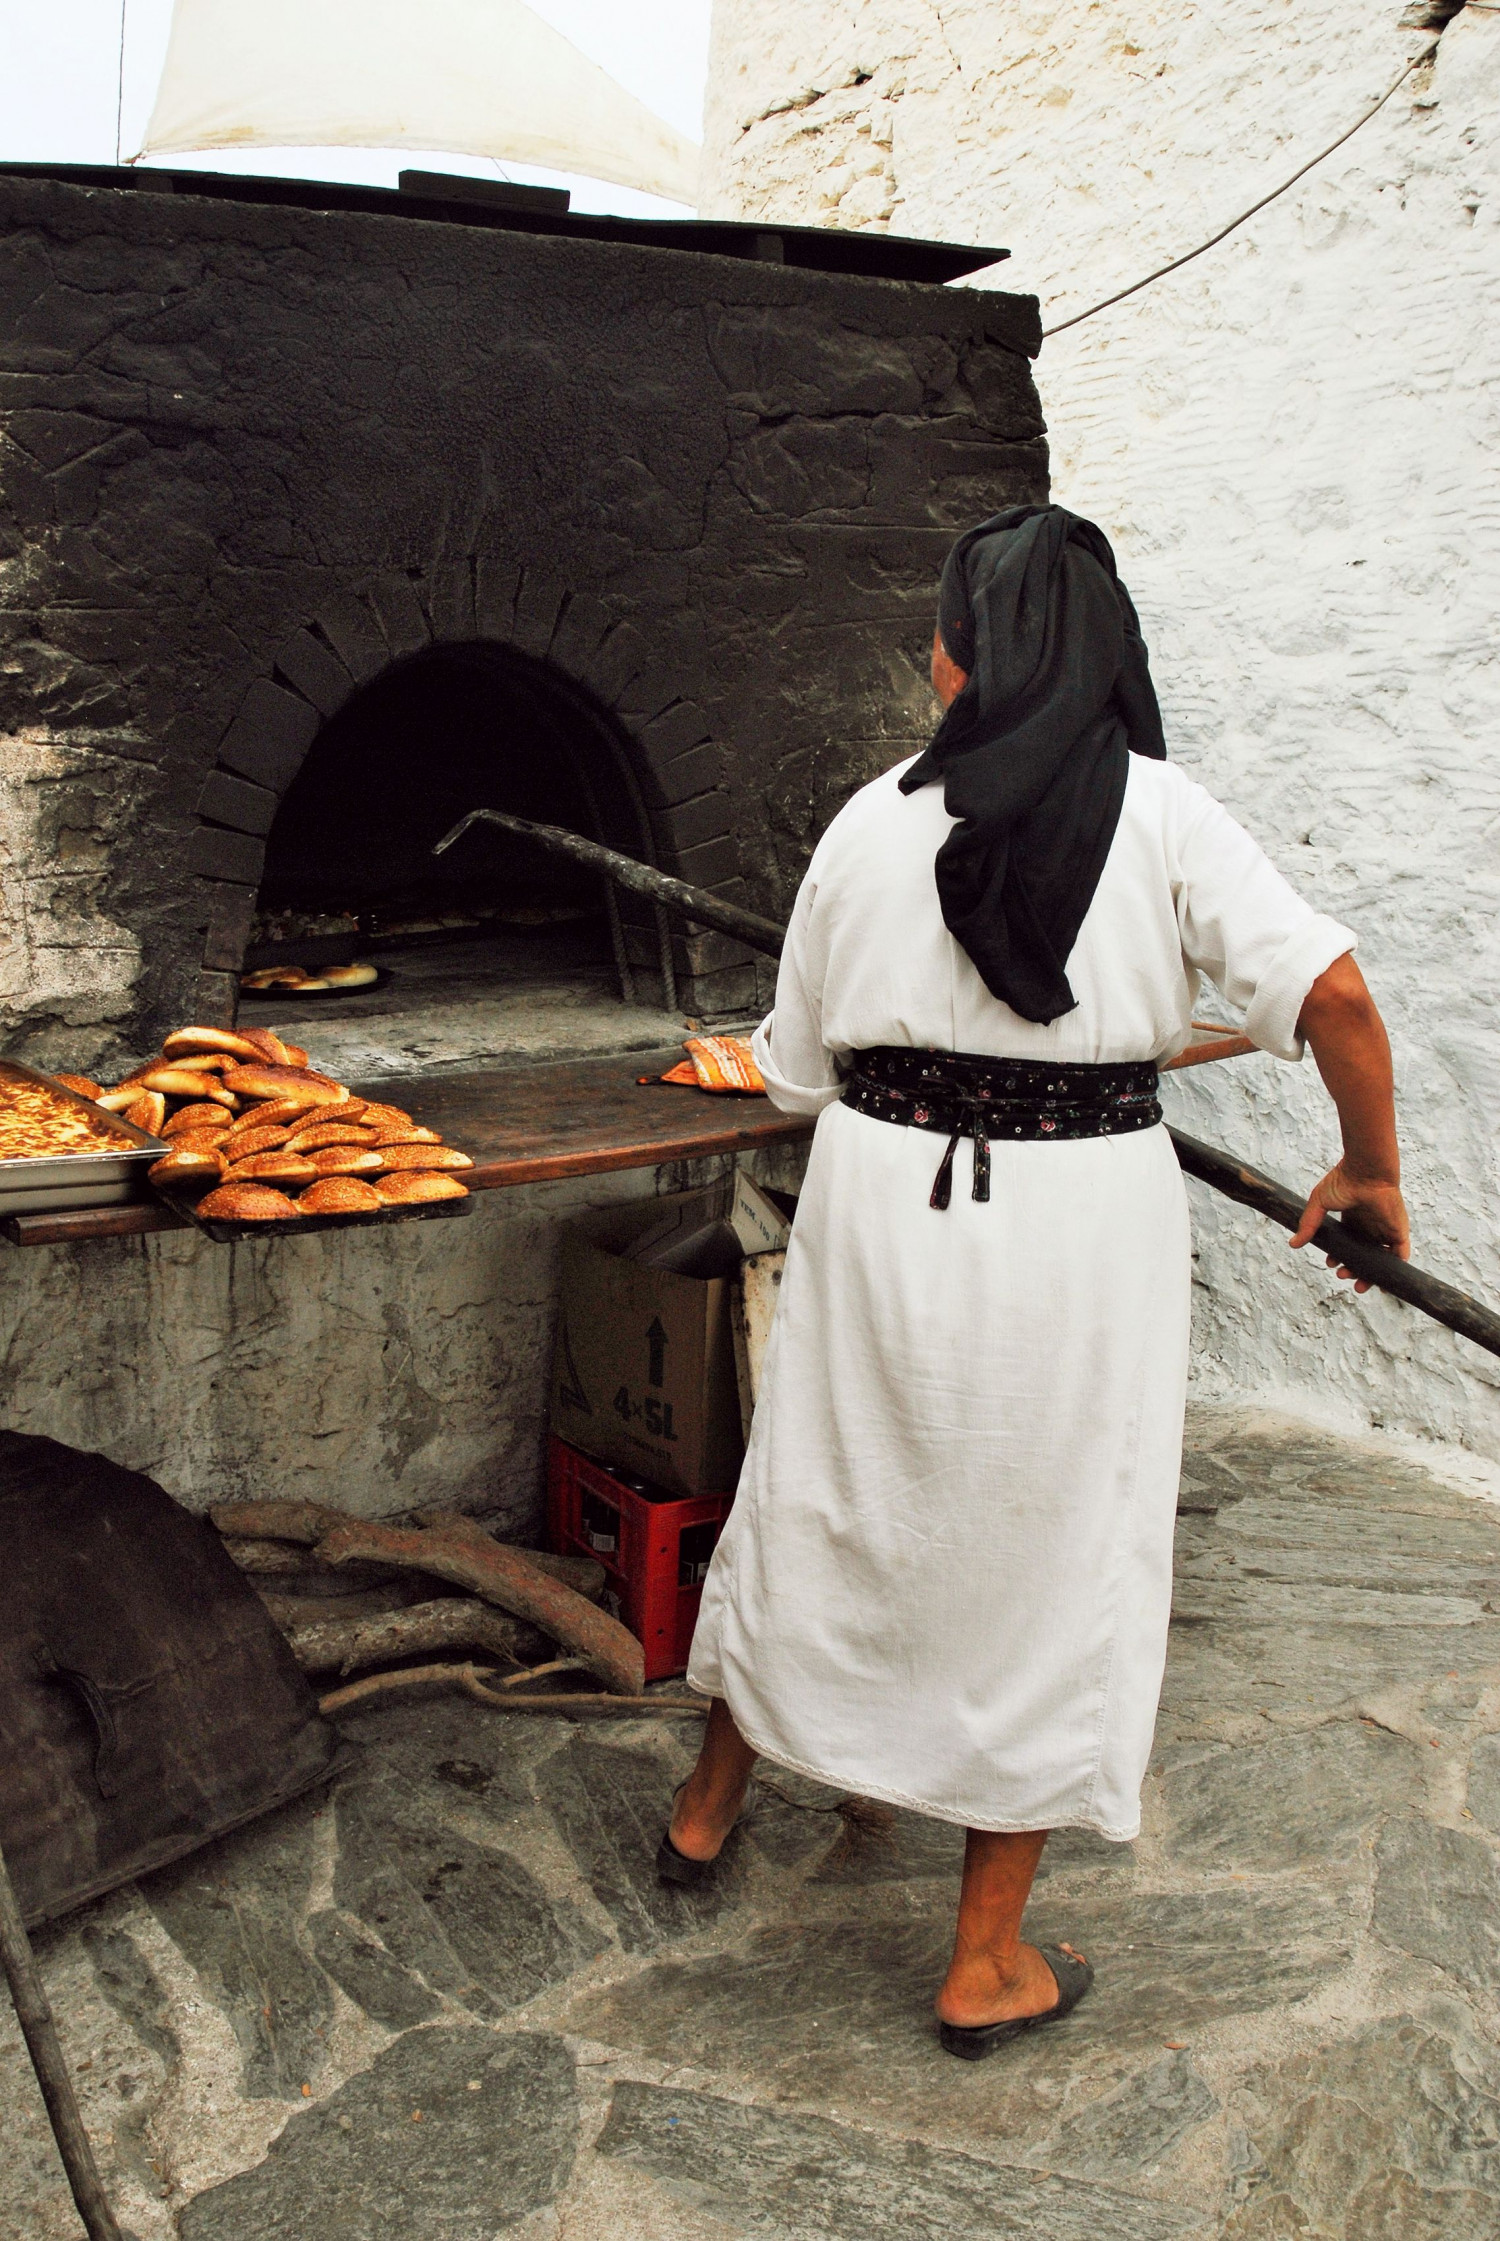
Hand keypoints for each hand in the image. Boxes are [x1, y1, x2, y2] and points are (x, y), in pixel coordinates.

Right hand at [1289, 1163, 1409, 1291]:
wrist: (1366, 1172)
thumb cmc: (1343, 1181)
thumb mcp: (1319, 1202)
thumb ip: (1308, 1224)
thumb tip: (1293, 1243)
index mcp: (1353, 1219)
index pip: (1347, 1244)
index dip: (1339, 1257)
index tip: (1330, 1263)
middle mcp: (1369, 1226)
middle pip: (1362, 1255)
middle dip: (1352, 1270)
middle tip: (1342, 1276)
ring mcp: (1384, 1230)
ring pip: (1380, 1260)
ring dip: (1371, 1275)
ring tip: (1360, 1286)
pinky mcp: (1398, 1232)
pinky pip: (1400, 1255)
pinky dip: (1395, 1269)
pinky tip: (1384, 1281)